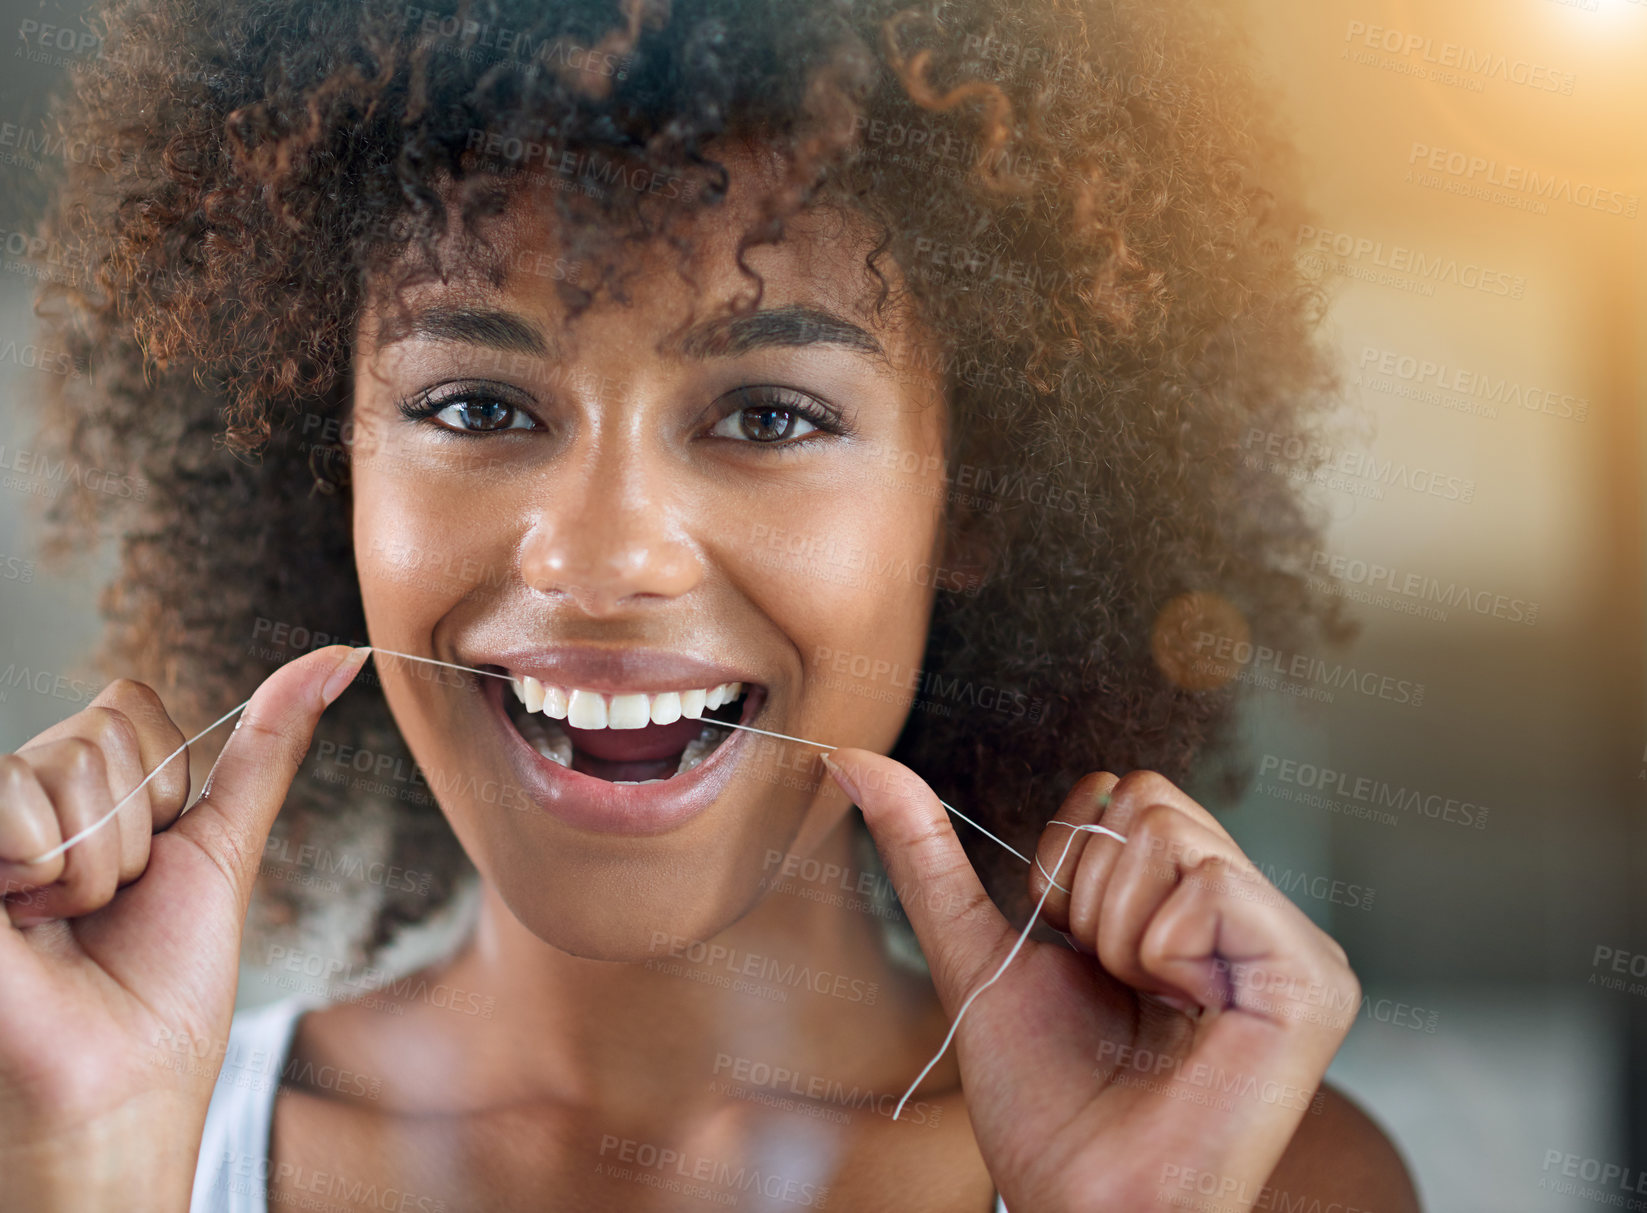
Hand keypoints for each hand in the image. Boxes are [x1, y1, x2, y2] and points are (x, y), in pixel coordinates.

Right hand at [0, 645, 368, 1211]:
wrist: (125, 1073)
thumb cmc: (166, 981)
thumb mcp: (227, 843)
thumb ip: (269, 744)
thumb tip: (341, 658)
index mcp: (81, 786)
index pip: (128, 704)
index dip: (165, 782)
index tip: (154, 855)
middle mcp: (21, 796)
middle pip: (102, 731)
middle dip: (136, 828)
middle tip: (106, 902)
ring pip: (65, 763)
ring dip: (94, 859)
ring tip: (64, 920)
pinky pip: (6, 790)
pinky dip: (41, 862)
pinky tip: (24, 918)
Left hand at [826, 751, 1359, 1212]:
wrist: (1080, 1197)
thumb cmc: (1042, 1100)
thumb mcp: (976, 947)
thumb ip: (924, 852)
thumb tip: (850, 761)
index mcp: (1190, 904)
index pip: (1121, 791)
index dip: (1066, 865)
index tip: (1073, 953)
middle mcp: (1250, 914)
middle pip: (1145, 797)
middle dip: (1088, 894)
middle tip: (1111, 983)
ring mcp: (1291, 944)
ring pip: (1170, 834)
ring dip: (1119, 930)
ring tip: (1146, 1006)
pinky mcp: (1313, 979)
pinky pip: (1211, 886)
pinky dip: (1162, 952)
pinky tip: (1183, 1019)